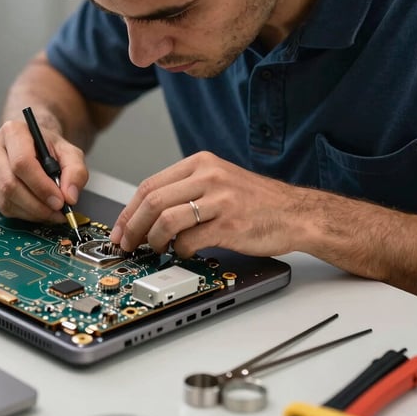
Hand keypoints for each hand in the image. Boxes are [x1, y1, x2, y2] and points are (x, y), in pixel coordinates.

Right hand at [0, 119, 88, 221]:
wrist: (33, 145)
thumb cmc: (48, 147)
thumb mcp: (70, 153)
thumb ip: (76, 172)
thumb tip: (69, 196)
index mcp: (13, 131)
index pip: (22, 163)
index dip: (41, 186)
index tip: (59, 201)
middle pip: (9, 184)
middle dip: (37, 204)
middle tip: (57, 211)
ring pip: (5, 199)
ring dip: (31, 212)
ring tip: (50, 212)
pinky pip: (2, 207)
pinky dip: (23, 214)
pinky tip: (37, 209)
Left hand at [109, 151, 305, 257]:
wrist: (297, 214)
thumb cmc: (256, 202)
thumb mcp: (218, 181)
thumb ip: (184, 190)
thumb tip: (144, 215)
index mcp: (201, 163)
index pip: (149, 185)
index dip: (128, 211)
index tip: (119, 229)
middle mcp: (209, 176)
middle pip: (153, 201)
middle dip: (132, 227)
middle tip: (127, 244)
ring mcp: (220, 199)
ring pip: (166, 220)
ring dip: (153, 241)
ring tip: (156, 249)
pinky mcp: (230, 223)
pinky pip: (189, 240)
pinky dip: (179, 250)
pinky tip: (183, 252)